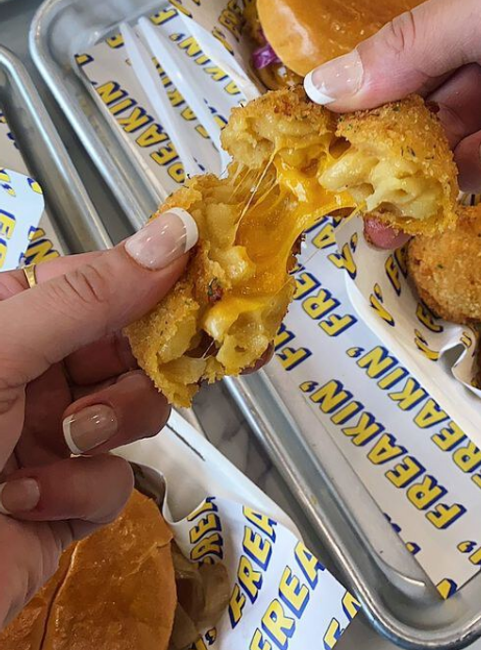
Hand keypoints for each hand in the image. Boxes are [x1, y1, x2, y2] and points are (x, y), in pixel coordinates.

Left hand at [0, 209, 196, 625]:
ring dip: (106, 429)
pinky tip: (30, 501)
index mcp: (4, 326)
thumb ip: (86, 297)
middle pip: (130, 348)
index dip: (148, 283)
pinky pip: (114, 481)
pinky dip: (82, 491)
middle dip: (137, 368)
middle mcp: (27, 377)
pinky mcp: (65, 504)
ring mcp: (47, 441)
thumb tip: (175, 236)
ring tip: (62, 446)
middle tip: (147, 373)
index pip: (96, 282)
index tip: (200, 284)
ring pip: (135, 413)